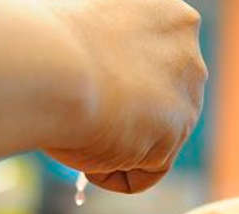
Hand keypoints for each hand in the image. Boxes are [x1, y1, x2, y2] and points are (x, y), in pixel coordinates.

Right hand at [43, 0, 207, 193]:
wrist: (52, 67)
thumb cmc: (48, 38)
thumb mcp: (83, 20)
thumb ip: (103, 41)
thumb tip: (90, 66)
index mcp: (170, 16)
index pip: (152, 58)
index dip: (116, 77)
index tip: (86, 84)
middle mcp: (190, 54)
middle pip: (159, 99)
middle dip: (124, 112)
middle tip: (82, 110)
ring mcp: (187, 100)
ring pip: (153, 138)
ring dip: (116, 143)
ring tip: (78, 126)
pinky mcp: (172, 142)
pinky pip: (143, 173)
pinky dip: (110, 173)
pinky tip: (85, 148)